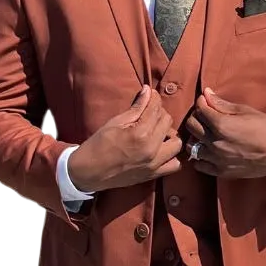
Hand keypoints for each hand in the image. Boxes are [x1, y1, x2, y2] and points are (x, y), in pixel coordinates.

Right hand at [66, 86, 182, 191]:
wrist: (89, 172)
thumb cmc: (99, 144)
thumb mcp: (116, 122)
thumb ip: (136, 108)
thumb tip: (148, 91)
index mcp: (140, 133)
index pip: (156, 109)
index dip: (154, 98)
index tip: (150, 94)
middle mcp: (152, 149)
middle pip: (167, 122)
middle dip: (160, 114)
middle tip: (149, 113)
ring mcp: (154, 164)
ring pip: (176, 143)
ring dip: (168, 135)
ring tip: (157, 133)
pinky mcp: (154, 174)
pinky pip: (175, 165)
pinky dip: (171, 156)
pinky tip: (162, 150)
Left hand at [184, 87, 265, 177]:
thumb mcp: (246, 111)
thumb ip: (222, 104)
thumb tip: (207, 94)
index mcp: (222, 125)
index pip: (200, 109)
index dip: (201, 102)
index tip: (206, 100)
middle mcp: (216, 142)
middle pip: (192, 126)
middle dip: (196, 116)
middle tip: (205, 114)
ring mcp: (217, 159)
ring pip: (192, 146)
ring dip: (196, 137)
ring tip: (205, 133)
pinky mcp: (221, 171)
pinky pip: (199, 165)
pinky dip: (199, 157)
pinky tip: (207, 151)